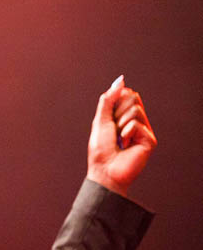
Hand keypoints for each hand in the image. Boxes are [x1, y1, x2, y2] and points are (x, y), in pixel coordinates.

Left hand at [86, 75, 156, 196]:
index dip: (116, 100)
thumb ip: (108, 99)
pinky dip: (126, 132)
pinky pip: (137, 124)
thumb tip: (120, 80)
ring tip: (119, 138)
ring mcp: (144, 131)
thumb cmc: (100, 148)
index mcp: (124, 117)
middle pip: (132, 98)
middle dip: (117, 111)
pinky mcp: (150, 140)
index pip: (126, 94)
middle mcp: (136, 122)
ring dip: (120, 123)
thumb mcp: (101, 119)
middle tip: (114, 129)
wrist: (104, 169)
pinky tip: (125, 144)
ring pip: (135, 109)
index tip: (110, 115)